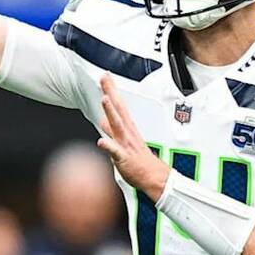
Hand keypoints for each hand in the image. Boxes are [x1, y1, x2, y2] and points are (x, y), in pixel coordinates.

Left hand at [95, 75, 168, 199]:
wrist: (153, 176)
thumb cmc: (138, 160)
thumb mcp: (123, 140)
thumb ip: (112, 129)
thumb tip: (102, 120)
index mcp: (127, 128)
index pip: (118, 105)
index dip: (111, 91)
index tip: (106, 77)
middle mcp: (127, 133)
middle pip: (118, 109)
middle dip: (111, 93)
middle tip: (105, 79)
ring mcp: (126, 144)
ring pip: (118, 126)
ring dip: (111, 113)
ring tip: (105, 100)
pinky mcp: (124, 158)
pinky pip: (115, 151)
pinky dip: (109, 145)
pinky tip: (101, 141)